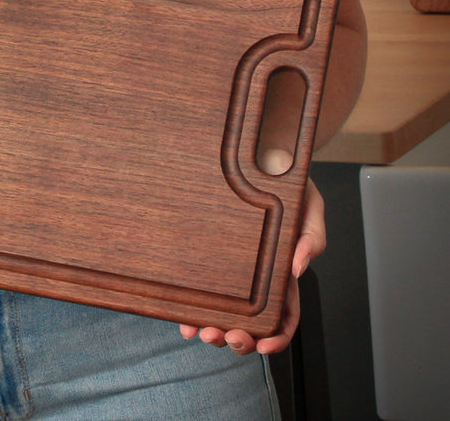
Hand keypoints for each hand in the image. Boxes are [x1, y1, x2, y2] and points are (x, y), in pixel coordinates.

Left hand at [179, 175, 326, 354]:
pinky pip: (200, 288)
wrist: (260, 148)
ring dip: (214, 328)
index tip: (264, 347)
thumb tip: (298, 267)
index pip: (286, 313)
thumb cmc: (288, 177)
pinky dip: (192, 307)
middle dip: (240, 337)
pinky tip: (183, 317)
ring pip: (224, 310)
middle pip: (251, 320)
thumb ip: (311, 236)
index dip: (278, 336)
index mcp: (285, 269)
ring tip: (202, 332)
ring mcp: (230, 266)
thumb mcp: (310, 204)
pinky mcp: (208, 254)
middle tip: (225, 337)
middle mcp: (257, 274)